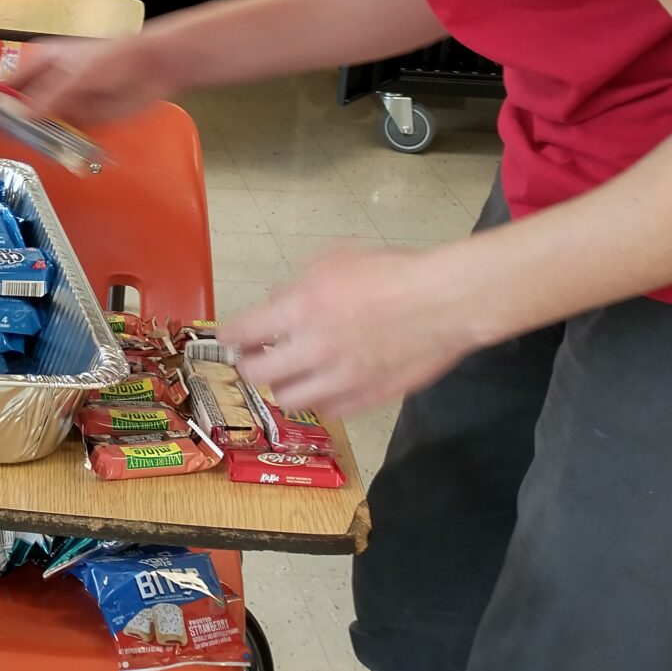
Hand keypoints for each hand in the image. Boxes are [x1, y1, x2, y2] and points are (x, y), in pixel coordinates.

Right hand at [12, 29, 181, 128]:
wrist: (150, 68)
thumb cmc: (113, 58)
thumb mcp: (76, 75)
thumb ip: (50, 98)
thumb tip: (24, 116)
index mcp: (41, 62)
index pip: (4, 79)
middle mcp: (47, 84)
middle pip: (16, 104)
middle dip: (1, 116)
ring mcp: (62, 103)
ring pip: (34, 123)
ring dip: (24, 133)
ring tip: (6, 141)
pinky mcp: (79, 121)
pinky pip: (57, 136)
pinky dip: (48, 144)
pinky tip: (37, 150)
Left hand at [220, 241, 489, 416]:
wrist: (445, 301)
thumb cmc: (393, 272)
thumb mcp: (337, 260)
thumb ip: (299, 282)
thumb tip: (276, 300)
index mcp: (302, 309)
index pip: (242, 332)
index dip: (228, 336)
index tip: (226, 337)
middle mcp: (314, 349)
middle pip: (256, 374)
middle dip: (249, 364)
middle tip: (254, 357)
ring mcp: (340, 380)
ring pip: (288, 398)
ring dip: (282, 385)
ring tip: (288, 374)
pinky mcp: (366, 399)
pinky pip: (327, 411)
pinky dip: (318, 400)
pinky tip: (322, 385)